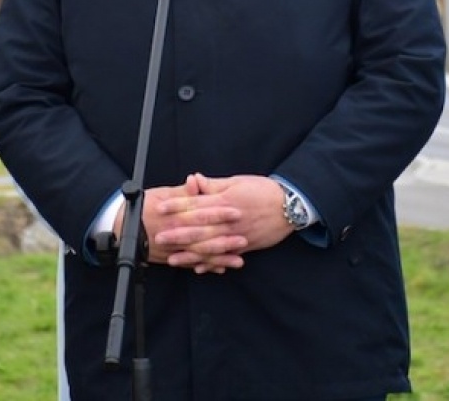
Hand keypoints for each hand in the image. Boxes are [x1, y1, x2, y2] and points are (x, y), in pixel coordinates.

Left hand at [148, 173, 294, 271]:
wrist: (289, 206)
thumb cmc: (262, 190)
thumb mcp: (237, 182)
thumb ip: (213, 185)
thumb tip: (193, 180)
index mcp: (226, 201)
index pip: (197, 204)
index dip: (177, 206)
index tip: (161, 208)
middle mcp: (230, 221)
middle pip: (200, 228)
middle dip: (178, 234)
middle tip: (159, 238)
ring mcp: (237, 236)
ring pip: (210, 247)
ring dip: (190, 254)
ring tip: (173, 259)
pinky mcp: (245, 246)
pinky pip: (225, 257)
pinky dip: (212, 263)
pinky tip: (198, 268)